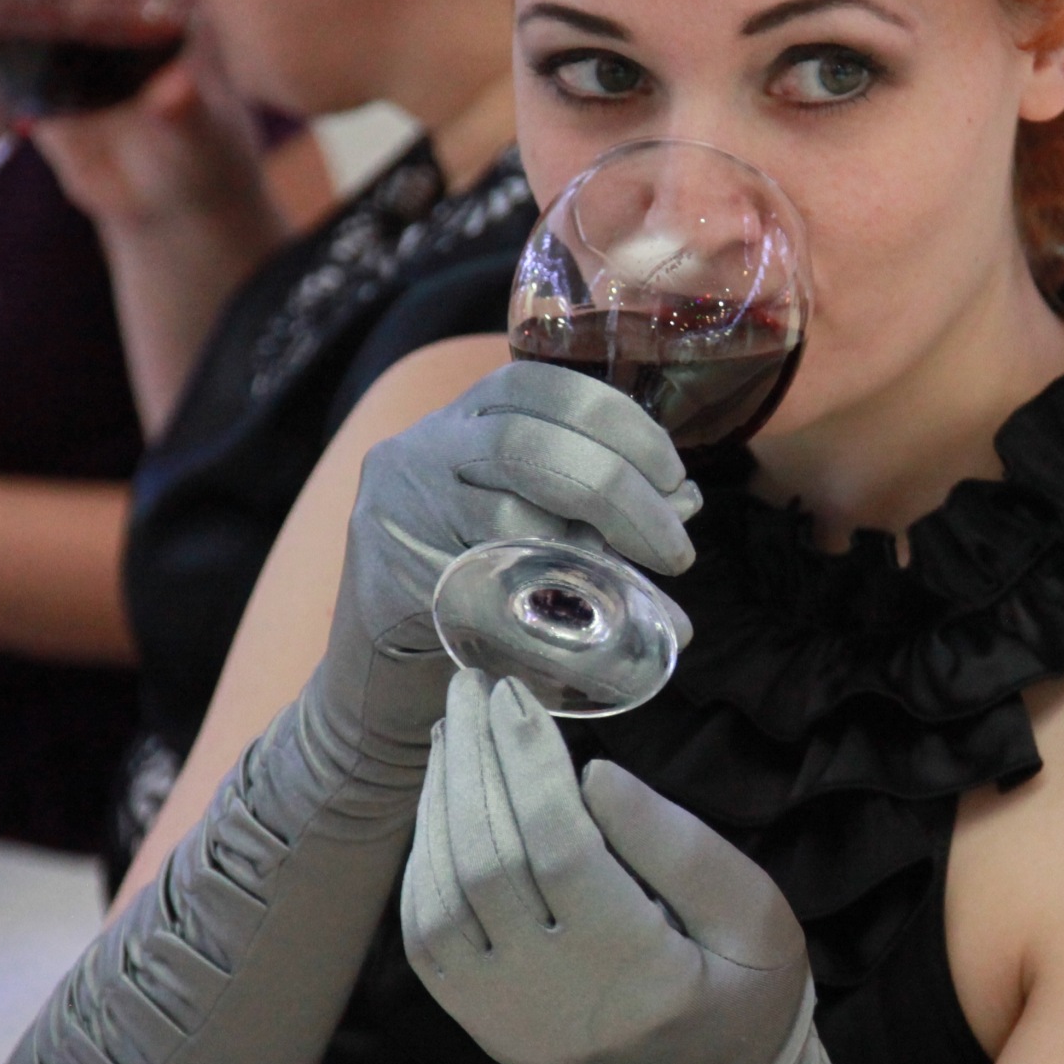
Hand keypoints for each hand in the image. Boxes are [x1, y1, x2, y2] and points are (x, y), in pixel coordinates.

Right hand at [320, 364, 701, 772]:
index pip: (547, 388)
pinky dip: (556, 629)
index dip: (623, 425)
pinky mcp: (390, 588)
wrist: (379, 675)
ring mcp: (398, 517)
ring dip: (595, 565)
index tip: (675, 478)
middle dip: (619, 492)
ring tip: (646, 603)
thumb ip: (600, 509)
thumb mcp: (537, 527)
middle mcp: (421, 453)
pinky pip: (488, 603)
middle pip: (530, 445)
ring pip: (509, 522)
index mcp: (465, 420)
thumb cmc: (477, 588)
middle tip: (675, 553)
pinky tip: (600, 652)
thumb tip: (685, 503)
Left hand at [402, 673, 806, 1063]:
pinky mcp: (481, 1024)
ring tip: (452, 733)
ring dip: (441, 806)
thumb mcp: (755, 915)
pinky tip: (443, 802)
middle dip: (474, 764)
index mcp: (641, 977)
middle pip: (488, 865)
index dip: (530, 765)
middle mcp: (556, 1006)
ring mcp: (507, 1022)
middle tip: (470, 690)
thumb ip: (681, 847)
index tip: (517, 695)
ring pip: (443, 899)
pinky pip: (428, 937)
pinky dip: (425, 861)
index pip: (561, 852)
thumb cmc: (745, 986)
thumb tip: (595, 774)